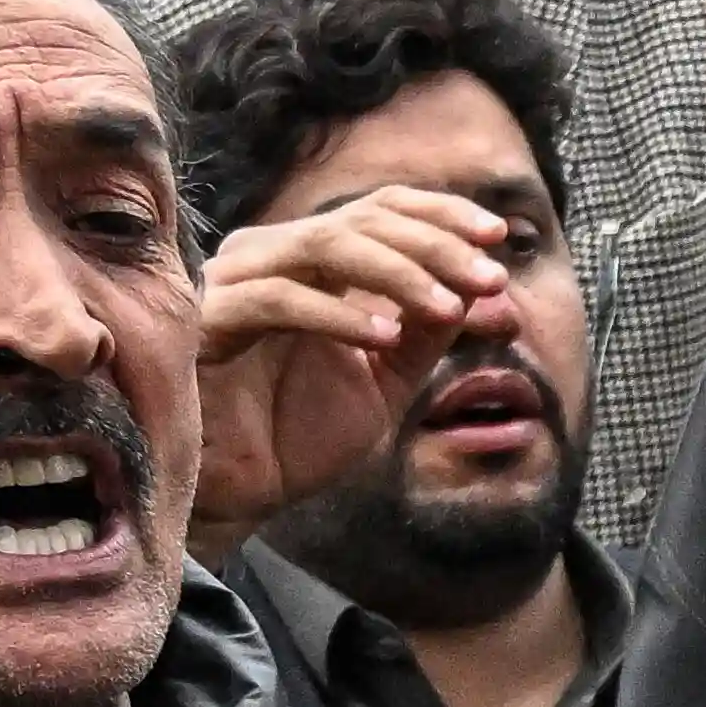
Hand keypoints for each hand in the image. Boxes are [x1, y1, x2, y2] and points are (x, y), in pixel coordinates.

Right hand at [188, 188, 518, 554]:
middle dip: (436, 245)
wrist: (240, 497)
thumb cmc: (297, 435)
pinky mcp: (206, 319)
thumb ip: (428, 332)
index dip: (441, 215)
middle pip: (362, 218)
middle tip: (491, 278)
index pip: (381, 208)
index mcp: (311, 259)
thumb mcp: (386, 379)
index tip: (499, 237)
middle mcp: (271, 255)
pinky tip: (385, 337)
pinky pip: (278, 298)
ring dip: (399, 271)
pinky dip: (338, 313)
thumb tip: (482, 285)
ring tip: (450, 308)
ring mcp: (234, 281)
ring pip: (326, 245)